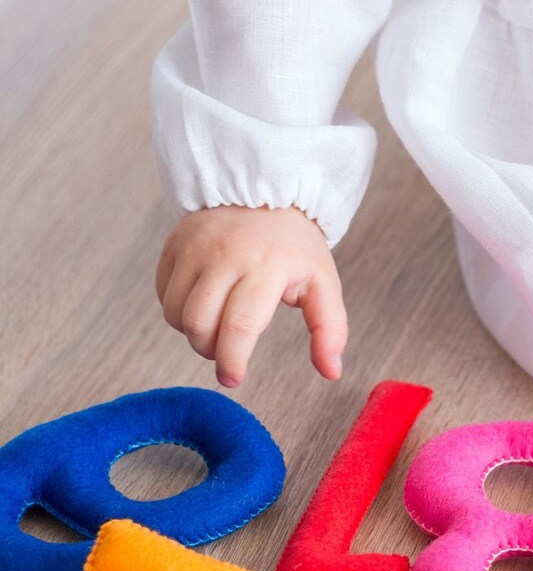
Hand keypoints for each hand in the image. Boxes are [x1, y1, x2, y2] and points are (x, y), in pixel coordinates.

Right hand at [156, 205, 346, 385]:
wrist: (266, 192)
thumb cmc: (295, 248)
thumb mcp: (323, 282)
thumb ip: (329, 328)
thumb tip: (332, 372)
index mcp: (266, 267)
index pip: (239, 326)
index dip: (232, 361)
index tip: (233, 378)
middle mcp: (225, 255)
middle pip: (199, 325)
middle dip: (209, 351)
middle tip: (227, 351)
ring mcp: (194, 247)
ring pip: (175, 313)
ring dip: (191, 333)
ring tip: (215, 326)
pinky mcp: (174, 243)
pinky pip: (162, 293)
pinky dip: (177, 310)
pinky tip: (202, 303)